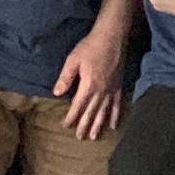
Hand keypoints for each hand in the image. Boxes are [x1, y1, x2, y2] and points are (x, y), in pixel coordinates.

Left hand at [52, 28, 126, 144]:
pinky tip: (113, 126)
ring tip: (93, 136)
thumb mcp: (73, 60)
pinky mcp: (119, 86)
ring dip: (98, 125)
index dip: (71, 117)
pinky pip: (117, 105)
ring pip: (104, 112)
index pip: (77, 106)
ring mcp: (111, 90)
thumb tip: (56, 93)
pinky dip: (115, 116)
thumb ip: (65, 77)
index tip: (65, 126)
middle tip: (79, 138)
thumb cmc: (90, 46)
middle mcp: (101, 91)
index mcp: (88, 85)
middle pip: (91, 112)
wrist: (112, 37)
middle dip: (84, 125)